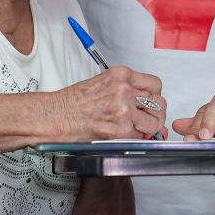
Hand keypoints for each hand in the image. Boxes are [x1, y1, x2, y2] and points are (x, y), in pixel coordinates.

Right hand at [51, 66, 167, 140]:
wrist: (55, 116)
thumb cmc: (72, 103)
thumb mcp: (103, 83)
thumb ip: (125, 89)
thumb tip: (144, 103)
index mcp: (121, 75)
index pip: (155, 84)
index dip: (155, 97)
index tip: (150, 104)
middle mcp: (125, 90)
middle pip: (159, 103)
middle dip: (155, 115)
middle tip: (146, 121)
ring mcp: (124, 109)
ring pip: (154, 121)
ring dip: (147, 128)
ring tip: (134, 130)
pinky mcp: (121, 129)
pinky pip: (141, 137)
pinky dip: (136, 139)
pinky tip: (124, 136)